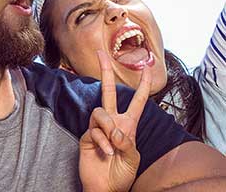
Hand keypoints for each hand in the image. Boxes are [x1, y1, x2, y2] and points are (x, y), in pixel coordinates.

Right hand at [79, 50, 151, 191]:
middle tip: (101, 54)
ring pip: (100, 112)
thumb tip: (115, 130)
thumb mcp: (133, 158)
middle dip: (106, 72)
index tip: (146, 66)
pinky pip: (94, 130)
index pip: (138, 101)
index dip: (143, 84)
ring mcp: (98, 128)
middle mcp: (113, 123)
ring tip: (112, 148)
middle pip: (109, 92)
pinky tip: (106, 153)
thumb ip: (126, 142)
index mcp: (129, 125)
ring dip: (108, 130)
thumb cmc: (122, 173)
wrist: (105, 187)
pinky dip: (102, 143)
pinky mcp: (86, 135)